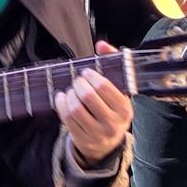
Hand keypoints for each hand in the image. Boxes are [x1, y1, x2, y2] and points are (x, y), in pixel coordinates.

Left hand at [57, 45, 132, 165]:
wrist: (108, 142)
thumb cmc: (112, 110)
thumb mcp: (118, 90)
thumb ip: (111, 63)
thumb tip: (101, 45)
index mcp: (124, 108)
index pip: (104, 86)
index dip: (91, 76)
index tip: (86, 72)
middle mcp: (113, 123)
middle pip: (88, 96)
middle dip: (79, 84)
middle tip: (78, 81)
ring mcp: (98, 133)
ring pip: (76, 108)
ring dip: (70, 94)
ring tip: (72, 90)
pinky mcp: (83, 139)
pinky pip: (67, 118)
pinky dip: (61, 104)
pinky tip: (63, 98)